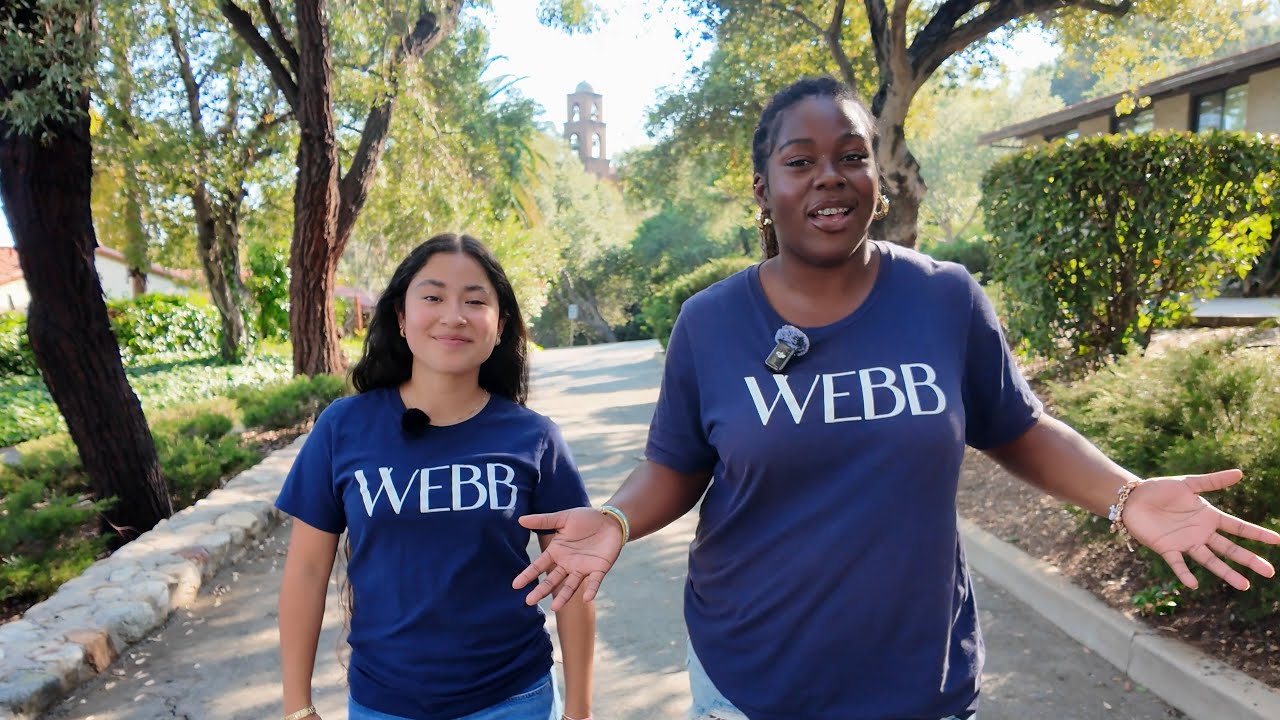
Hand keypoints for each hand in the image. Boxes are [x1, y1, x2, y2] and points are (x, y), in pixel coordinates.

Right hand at [513, 507, 622, 609]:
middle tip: (529, 601)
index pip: (539, 566)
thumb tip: (520, 520)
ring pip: (571, 585)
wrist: (610, 520)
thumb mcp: (563, 518)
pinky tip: (587, 598)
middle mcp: (567, 564)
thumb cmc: (586, 519)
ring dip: (564, 596)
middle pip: (552, 580)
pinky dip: (591, 590)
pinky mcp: (599, 569)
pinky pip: (594, 582)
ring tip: (554, 608)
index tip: (515, 585)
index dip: (528, 575)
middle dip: (541, 590)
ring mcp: (583, 568)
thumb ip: (544, 521)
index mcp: (557, 552)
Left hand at [1123, 469, 1279, 590]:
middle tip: (1269, 572)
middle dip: (1249, 560)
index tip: (1278, 540)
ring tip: (1244, 585)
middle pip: (1230, 549)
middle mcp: (1201, 533)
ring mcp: (1185, 542)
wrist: (1132, 498)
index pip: (1238, 527)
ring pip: (1210, 560)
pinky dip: (1184, 573)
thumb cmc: (1160, 489)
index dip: (1257, 534)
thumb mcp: (1188, 483)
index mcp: (1209, 517)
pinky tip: (1193, 584)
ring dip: (1226, 572)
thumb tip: (1240, 473)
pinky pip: (1177, 563)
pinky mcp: (1166, 548)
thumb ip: (1212, 481)